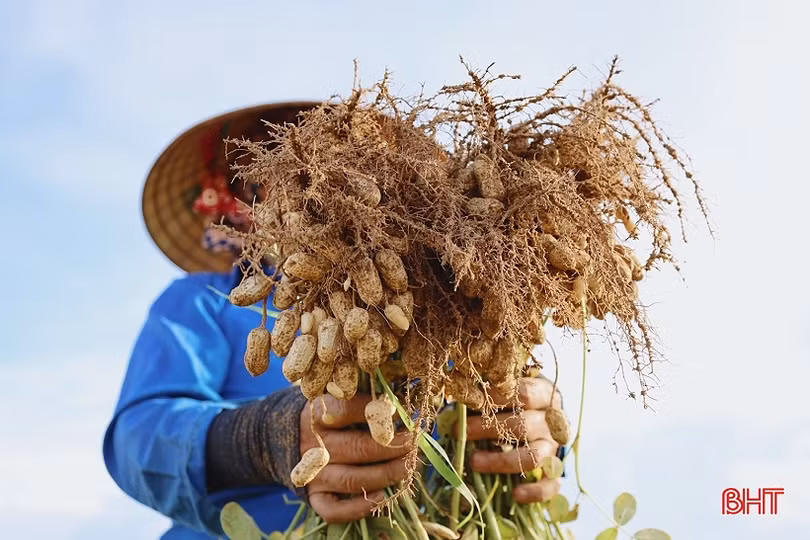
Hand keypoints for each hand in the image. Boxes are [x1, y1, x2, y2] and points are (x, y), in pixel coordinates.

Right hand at [300, 394, 412, 523]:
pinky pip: (334, 510)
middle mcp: (314, 445)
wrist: (287, 438)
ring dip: (386, 475)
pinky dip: (359, 508)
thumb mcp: (337, 400)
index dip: (378, 411)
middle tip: (412, 443)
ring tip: (408, 467)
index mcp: (318, 415)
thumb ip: (365, 401)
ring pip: (352, 479)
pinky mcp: (314, 496)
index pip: (347, 410)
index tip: (401, 412)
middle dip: (392, 447)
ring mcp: (314, 474)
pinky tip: (381, 497)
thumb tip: (403, 403)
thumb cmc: (327, 416)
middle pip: (357, 447)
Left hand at [465, 377, 563, 503]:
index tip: (470, 400)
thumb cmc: (517, 404)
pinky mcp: (555, 472)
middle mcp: (551, 422)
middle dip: (488, 428)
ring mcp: (553, 448)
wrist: (543, 422)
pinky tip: (515, 494)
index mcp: (543, 395)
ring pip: (534, 456)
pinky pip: (550, 485)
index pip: (524, 394)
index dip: (496, 397)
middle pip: (524, 425)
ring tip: (474, 462)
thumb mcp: (507, 393)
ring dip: (501, 460)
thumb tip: (456, 399)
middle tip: (460, 431)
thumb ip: (487, 396)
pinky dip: (535, 491)